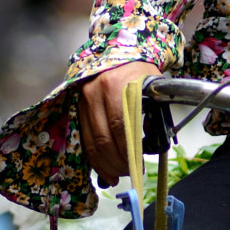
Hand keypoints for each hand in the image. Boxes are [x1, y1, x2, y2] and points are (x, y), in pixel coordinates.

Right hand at [77, 61, 161, 185]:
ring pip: (91, 142)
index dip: (129, 150)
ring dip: (105, 164)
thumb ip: (153, 112)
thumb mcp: (152, 87)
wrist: (117, 53)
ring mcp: (83, 100)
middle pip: (104, 138)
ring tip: (118, 175)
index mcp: (117, 85)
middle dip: (118, 162)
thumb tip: (151, 146)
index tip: (139, 165)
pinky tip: (104, 170)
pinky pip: (84, 139)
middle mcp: (95, 92)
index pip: (121, 125)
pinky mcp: (77, 108)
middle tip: (130, 173)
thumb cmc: (139, 73)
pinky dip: (94, 159)